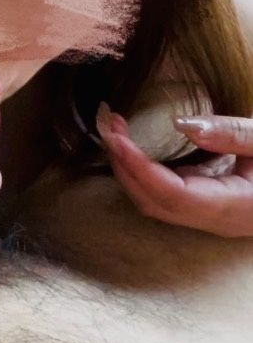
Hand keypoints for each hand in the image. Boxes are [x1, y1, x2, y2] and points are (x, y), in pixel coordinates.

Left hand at [96, 103, 252, 237]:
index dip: (138, 167)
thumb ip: (232, 134)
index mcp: (235, 208)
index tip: (116, 135)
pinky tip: (133, 145)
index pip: (172, 195)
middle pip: (154, 203)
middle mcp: (217, 220)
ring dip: (128, 169)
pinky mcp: (208, 206)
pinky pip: (165, 197)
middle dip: (123, 165)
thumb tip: (183, 124)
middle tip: (107, 122)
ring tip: (113, 129)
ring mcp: (211, 217)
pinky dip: (142, 172)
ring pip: (156, 204)